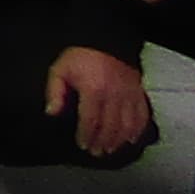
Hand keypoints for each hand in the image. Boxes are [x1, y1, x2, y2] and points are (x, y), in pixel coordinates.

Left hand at [53, 44, 153, 158]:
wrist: (105, 41)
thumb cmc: (80, 58)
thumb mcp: (60, 69)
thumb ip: (54, 92)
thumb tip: (52, 113)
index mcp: (93, 89)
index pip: (90, 120)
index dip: (86, 135)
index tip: (82, 144)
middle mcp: (114, 94)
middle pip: (110, 126)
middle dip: (102, 142)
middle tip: (96, 152)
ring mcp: (129, 95)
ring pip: (127, 125)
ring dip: (118, 140)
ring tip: (110, 149)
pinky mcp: (139, 93)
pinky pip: (142, 117)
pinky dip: (137, 131)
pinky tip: (130, 139)